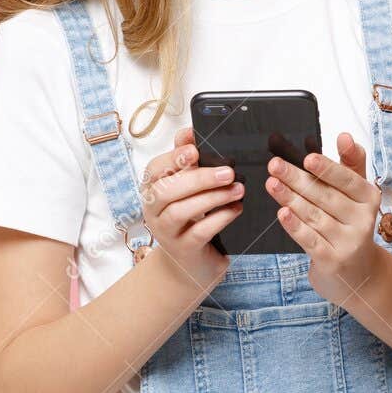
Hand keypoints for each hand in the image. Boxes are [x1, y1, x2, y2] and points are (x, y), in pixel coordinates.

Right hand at [139, 126, 240, 289]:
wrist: (191, 260)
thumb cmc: (190, 216)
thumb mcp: (187, 187)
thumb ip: (186, 161)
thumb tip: (188, 132)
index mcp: (153, 189)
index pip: (154, 169)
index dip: (173, 158)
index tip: (194, 149)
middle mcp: (154, 210)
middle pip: (167, 191)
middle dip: (199, 178)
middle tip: (229, 172)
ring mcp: (166, 232)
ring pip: (182, 211)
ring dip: (213, 198)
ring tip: (239, 189)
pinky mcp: (184, 250)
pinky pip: (200, 232)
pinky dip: (220, 218)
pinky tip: (236, 209)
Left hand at [265, 131, 381, 304]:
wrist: (358, 273)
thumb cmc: (351, 223)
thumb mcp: (357, 193)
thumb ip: (351, 163)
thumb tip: (345, 136)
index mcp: (369, 197)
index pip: (347, 180)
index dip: (327, 169)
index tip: (308, 157)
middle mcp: (363, 220)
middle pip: (325, 196)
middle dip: (297, 179)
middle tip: (275, 165)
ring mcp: (348, 242)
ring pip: (314, 216)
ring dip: (290, 198)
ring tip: (271, 183)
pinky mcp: (332, 260)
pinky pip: (310, 240)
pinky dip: (295, 226)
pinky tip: (282, 213)